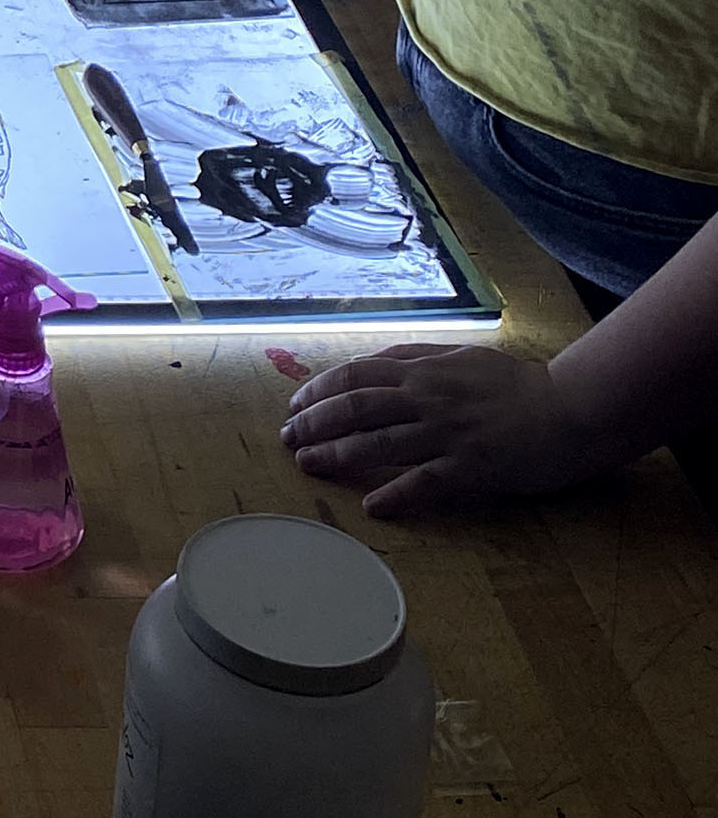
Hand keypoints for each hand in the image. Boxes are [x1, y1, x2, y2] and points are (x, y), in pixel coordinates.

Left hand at [283, 343, 615, 516]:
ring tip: (309, 464)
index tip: (294, 406)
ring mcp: (448, 434)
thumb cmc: (518, 384)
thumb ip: (417, 356)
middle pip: (356, 408)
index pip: (355, 375)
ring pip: (379, 443)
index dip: (318, 390)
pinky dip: (396, 494)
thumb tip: (373, 363)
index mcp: (423, 370)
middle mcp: (428, 398)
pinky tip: (372, 505)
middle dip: (314, 423)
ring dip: (338, 454)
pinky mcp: (472, 468)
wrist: (573, 409)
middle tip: (288, 440)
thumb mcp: (461, 356)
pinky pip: (425, 482)